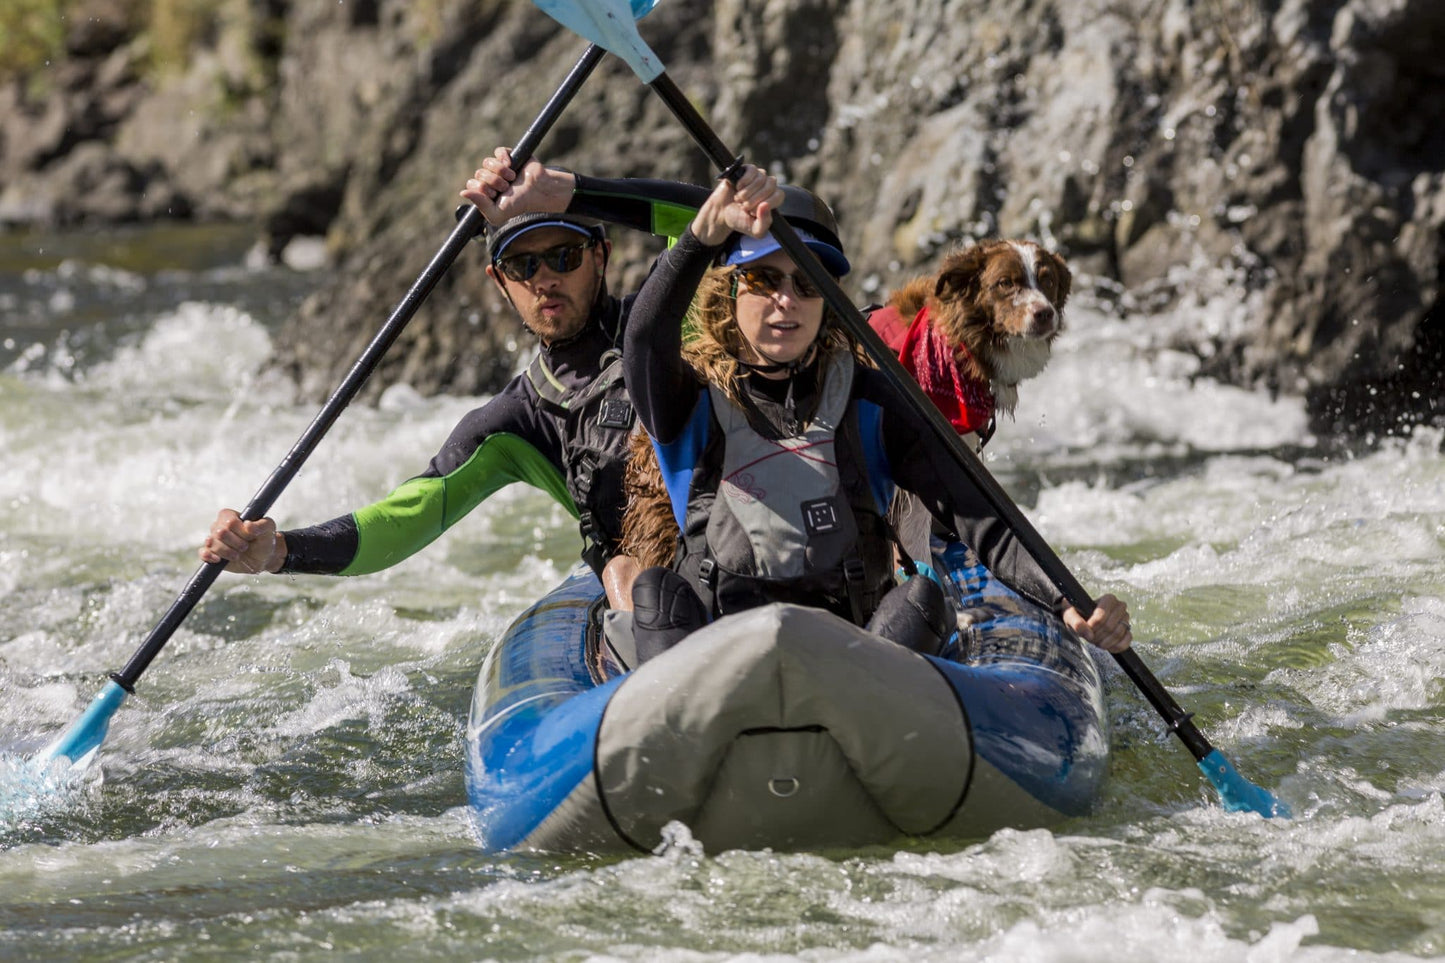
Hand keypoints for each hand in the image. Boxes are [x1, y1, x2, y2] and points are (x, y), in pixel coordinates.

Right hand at [199, 508, 284, 574]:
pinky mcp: (211, 554)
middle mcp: (218, 526)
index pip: (229, 522)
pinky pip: (203, 553)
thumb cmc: (264, 539)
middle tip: (245, 546)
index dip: (241, 532)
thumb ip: (261, 525)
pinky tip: (219, 559)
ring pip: (212, 544)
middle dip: (237, 543)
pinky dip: (209, 556)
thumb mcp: (268, 528)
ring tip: (238, 555)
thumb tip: (248, 525)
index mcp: (230, 516)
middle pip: (220, 533)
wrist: (263, 557)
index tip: (251, 536)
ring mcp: (214, 540)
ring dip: (228, 552)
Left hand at [460, 147, 574, 224]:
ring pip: (487, 162)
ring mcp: (497, 166)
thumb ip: (479, 205)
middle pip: (479, 173)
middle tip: (507, 188)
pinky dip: (504, 158)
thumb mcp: (497, 213)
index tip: (496, 196)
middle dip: (494, 182)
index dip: (483, 190)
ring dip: (501, 172)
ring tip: (512, 178)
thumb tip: (462, 192)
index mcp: (484, 192)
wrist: (538, 191)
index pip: (472, 185)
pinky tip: (512, 165)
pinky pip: (498, 151)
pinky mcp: (507, 155)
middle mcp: (489, 178)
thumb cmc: (519, 204)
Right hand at [690, 165, 783, 245]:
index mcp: (774, 199)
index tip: (753, 212)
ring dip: (747, 192)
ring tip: (739, 199)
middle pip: (770, 186)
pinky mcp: (747, 170)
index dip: (766, 203)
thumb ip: (764, 223)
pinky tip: (738, 187)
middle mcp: (768, 186)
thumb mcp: (754, 230)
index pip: (779, 195)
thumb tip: (765, 206)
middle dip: (755, 199)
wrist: (722, 213)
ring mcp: (758, 176)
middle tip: (744, 207)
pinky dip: (744, 181)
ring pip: (761, 178)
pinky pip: (752, 170)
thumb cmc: (740, 220)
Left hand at [1062, 593, 1132, 652]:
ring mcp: (1125, 619)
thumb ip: (1075, 622)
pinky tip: (1106, 646)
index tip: (1085, 630)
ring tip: (1095, 641)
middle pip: (1110, 627)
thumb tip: (1088, 634)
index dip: (1092, 627)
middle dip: (1097, 636)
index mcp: (1108, 599)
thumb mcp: (1070, 614)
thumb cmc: (1077, 613)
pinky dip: (1116, 647)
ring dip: (1104, 643)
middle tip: (1089, 638)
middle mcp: (1120, 606)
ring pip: (1117, 634)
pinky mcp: (1127, 630)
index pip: (1102, 616)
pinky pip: (1126, 641)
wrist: (1083, 617)